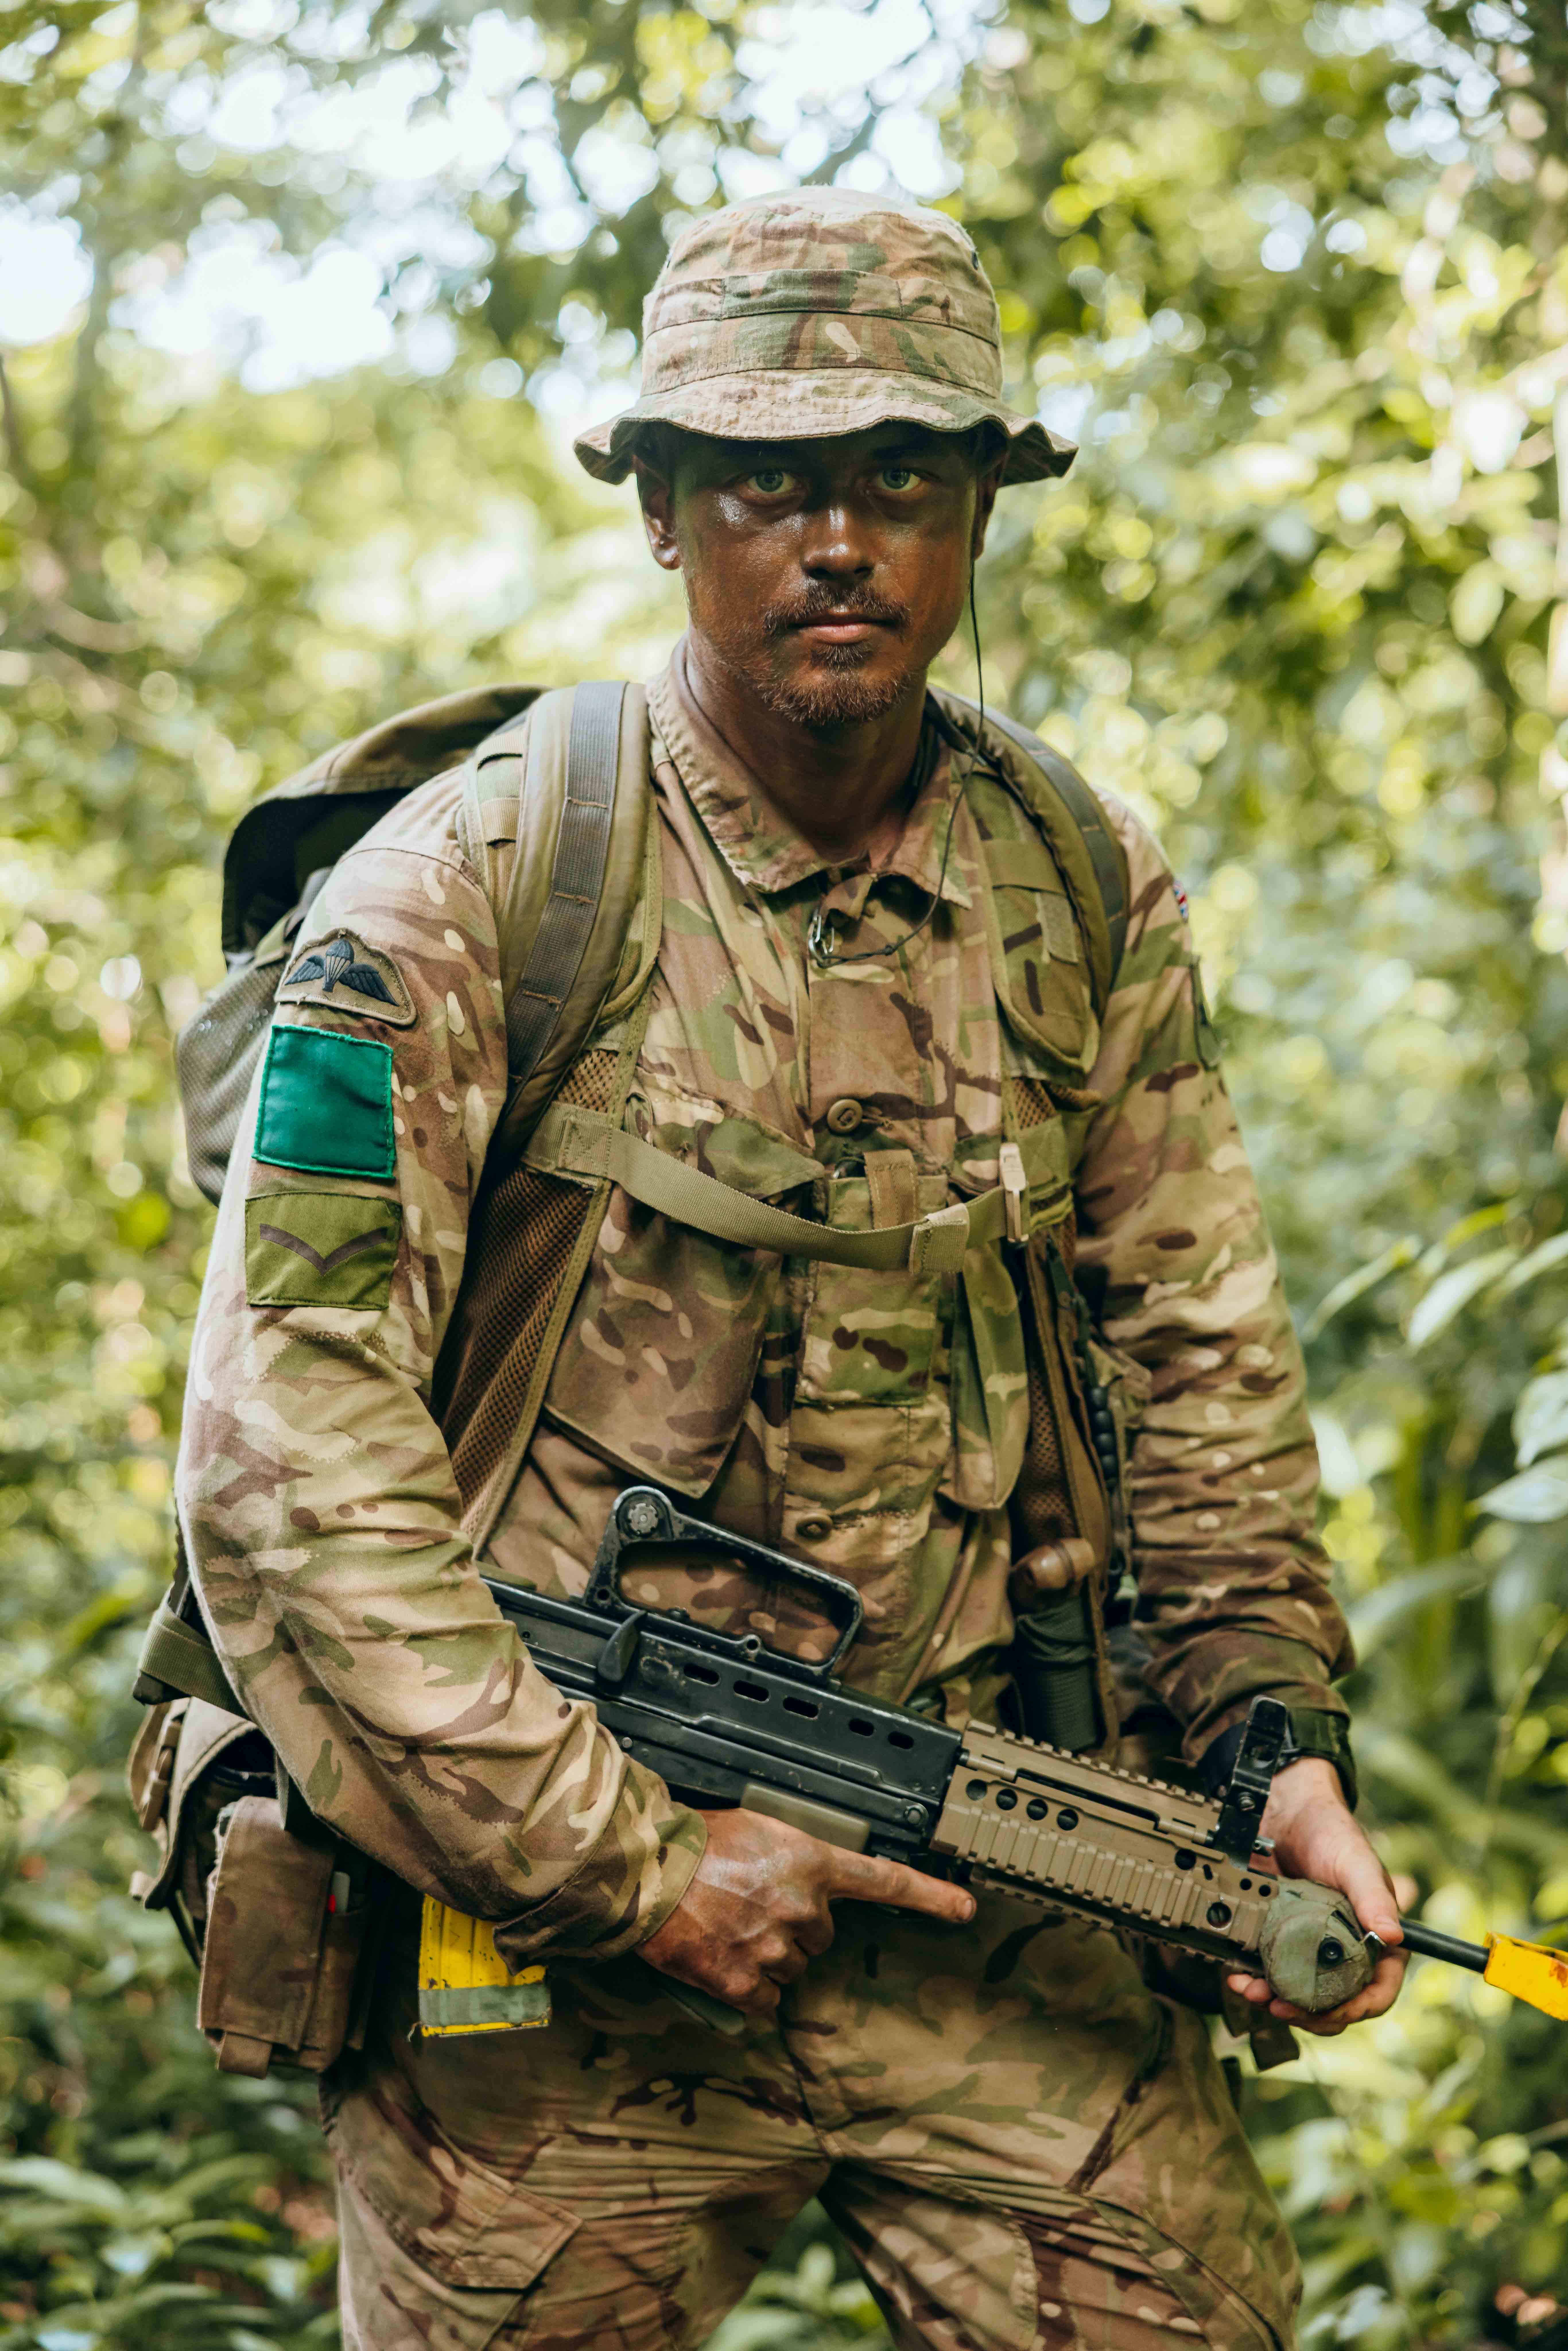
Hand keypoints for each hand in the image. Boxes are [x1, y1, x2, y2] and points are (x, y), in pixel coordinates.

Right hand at [640, 1806, 975, 2017]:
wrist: (648, 1872)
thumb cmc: (696, 1843)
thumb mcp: (758, 1830)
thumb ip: (793, 1860)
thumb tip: (803, 1887)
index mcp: (810, 1863)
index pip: (884, 1880)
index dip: (929, 1896)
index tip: (963, 1909)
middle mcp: (802, 1907)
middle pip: (822, 1935)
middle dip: (795, 1926)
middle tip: (753, 1905)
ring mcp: (773, 1947)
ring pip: (793, 1968)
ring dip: (770, 1955)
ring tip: (730, 1927)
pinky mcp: (741, 1981)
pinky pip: (764, 2000)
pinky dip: (747, 1987)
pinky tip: (724, 1961)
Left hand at [1224, 1756, 1406, 2034]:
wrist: (1283, 1814)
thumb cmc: (1330, 1834)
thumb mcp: (1354, 1862)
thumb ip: (1373, 1897)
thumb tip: (1392, 1936)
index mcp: (1376, 1942)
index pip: (1379, 1990)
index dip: (1359, 2008)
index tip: (1334, 2012)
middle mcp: (1345, 1953)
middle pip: (1337, 2004)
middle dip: (1310, 2014)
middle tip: (1282, 2008)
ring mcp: (1310, 1951)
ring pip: (1300, 1996)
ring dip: (1277, 2003)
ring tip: (1253, 1992)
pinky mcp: (1278, 1943)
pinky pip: (1270, 1974)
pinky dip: (1255, 1982)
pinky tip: (1237, 1976)